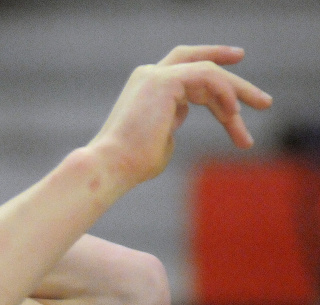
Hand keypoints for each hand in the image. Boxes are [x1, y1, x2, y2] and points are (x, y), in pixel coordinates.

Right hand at [90, 45, 271, 186]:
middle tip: (263, 100)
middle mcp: (150, 77)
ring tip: (262, 106)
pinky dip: (223, 92)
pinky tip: (233, 112)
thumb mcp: (159, 142)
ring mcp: (155, 76)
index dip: (218, 88)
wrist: (113, 165)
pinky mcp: (163, 80)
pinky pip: (205, 76)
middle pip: (201, 66)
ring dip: (238, 88)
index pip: (190, 80)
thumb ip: (170, 127)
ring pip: (208, 70)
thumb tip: (177, 125)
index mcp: (148, 91)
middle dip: (234, 79)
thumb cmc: (132, 164)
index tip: (240, 103)